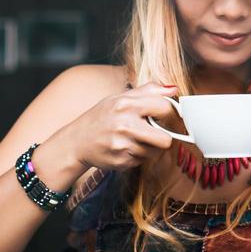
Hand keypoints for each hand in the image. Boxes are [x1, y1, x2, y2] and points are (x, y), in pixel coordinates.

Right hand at [51, 81, 181, 173]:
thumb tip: (174, 89)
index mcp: (126, 104)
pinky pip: (143, 161)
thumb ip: (148, 91)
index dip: (168, 113)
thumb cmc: (101, 117)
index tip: (162, 115)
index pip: (165, 108)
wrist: (76, 142)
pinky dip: (138, 156)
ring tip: (135, 140)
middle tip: (154, 132)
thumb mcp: (120, 97)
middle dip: (163, 137)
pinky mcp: (121, 162)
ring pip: (155, 152)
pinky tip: (125, 148)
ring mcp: (122, 146)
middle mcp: (124, 125)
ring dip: (150, 147)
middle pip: (165, 139)